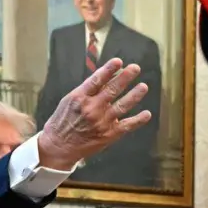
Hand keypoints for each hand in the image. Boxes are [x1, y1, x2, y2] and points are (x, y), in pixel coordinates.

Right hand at [37, 59, 152, 170]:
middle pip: (112, 89)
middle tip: (135, 68)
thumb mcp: (69, 101)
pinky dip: (138, 120)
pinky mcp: (109, 134)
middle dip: (125, 77)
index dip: (109, 70)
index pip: (96, 79)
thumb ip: (86, 91)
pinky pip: (127, 125)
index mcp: (80, 97)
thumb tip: (104, 78)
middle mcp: (92, 108)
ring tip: (143, 87)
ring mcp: (102, 121)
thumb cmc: (63, 121)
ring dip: (134, 95)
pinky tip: (147, 114)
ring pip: (122, 105)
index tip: (119, 61)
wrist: (59, 146)